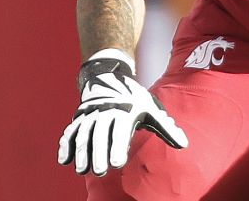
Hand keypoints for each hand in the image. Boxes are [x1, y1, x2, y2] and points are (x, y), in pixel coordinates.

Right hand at [57, 50, 187, 175]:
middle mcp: (106, 113)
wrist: (109, 77)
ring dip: (82, 153)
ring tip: (82, 170)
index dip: (118, 148)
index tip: (118, 164)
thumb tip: (184, 144)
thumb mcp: (152, 109)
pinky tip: (64, 161)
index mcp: (125, 111)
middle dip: (99, 154)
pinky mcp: (78, 119)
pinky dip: (66, 145)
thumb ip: (166, 128)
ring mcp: (90, 115)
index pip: (120, 132)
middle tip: (100, 172)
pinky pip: (70, 132)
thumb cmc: (135, 99)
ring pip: (84, 135)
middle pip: (100, 135)